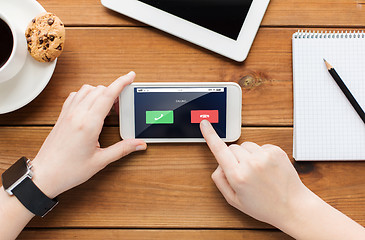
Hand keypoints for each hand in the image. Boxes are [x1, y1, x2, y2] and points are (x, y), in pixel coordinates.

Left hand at [31, 72, 146, 198]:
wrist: (45, 174)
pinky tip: (91, 106)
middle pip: (99, 90)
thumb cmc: (69, 170)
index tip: (130, 76)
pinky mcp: (62, 116)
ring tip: (108, 107)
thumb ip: (123, 149)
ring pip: (86, 89)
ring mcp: (68, 113)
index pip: (108, 95)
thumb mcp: (101, 161)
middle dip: (114, 91)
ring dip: (100, 92)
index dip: (121, 83)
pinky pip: (75, 95)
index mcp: (88, 124)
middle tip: (122, 106)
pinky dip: (86, 95)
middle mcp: (77, 114)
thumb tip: (139, 144)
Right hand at [200, 120, 309, 226]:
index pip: (219, 150)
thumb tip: (219, 164)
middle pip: (232, 148)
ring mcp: (264, 156)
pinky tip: (267, 169)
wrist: (292, 206)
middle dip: (233, 157)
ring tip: (257, 172)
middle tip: (243, 173)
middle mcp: (250, 164)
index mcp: (237, 176)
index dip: (210, 136)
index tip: (204, 123)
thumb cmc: (263, 206)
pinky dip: (260, 155)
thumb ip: (220, 180)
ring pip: (246, 146)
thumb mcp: (234, 200)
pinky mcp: (276, 151)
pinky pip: (260, 146)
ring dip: (247, 155)